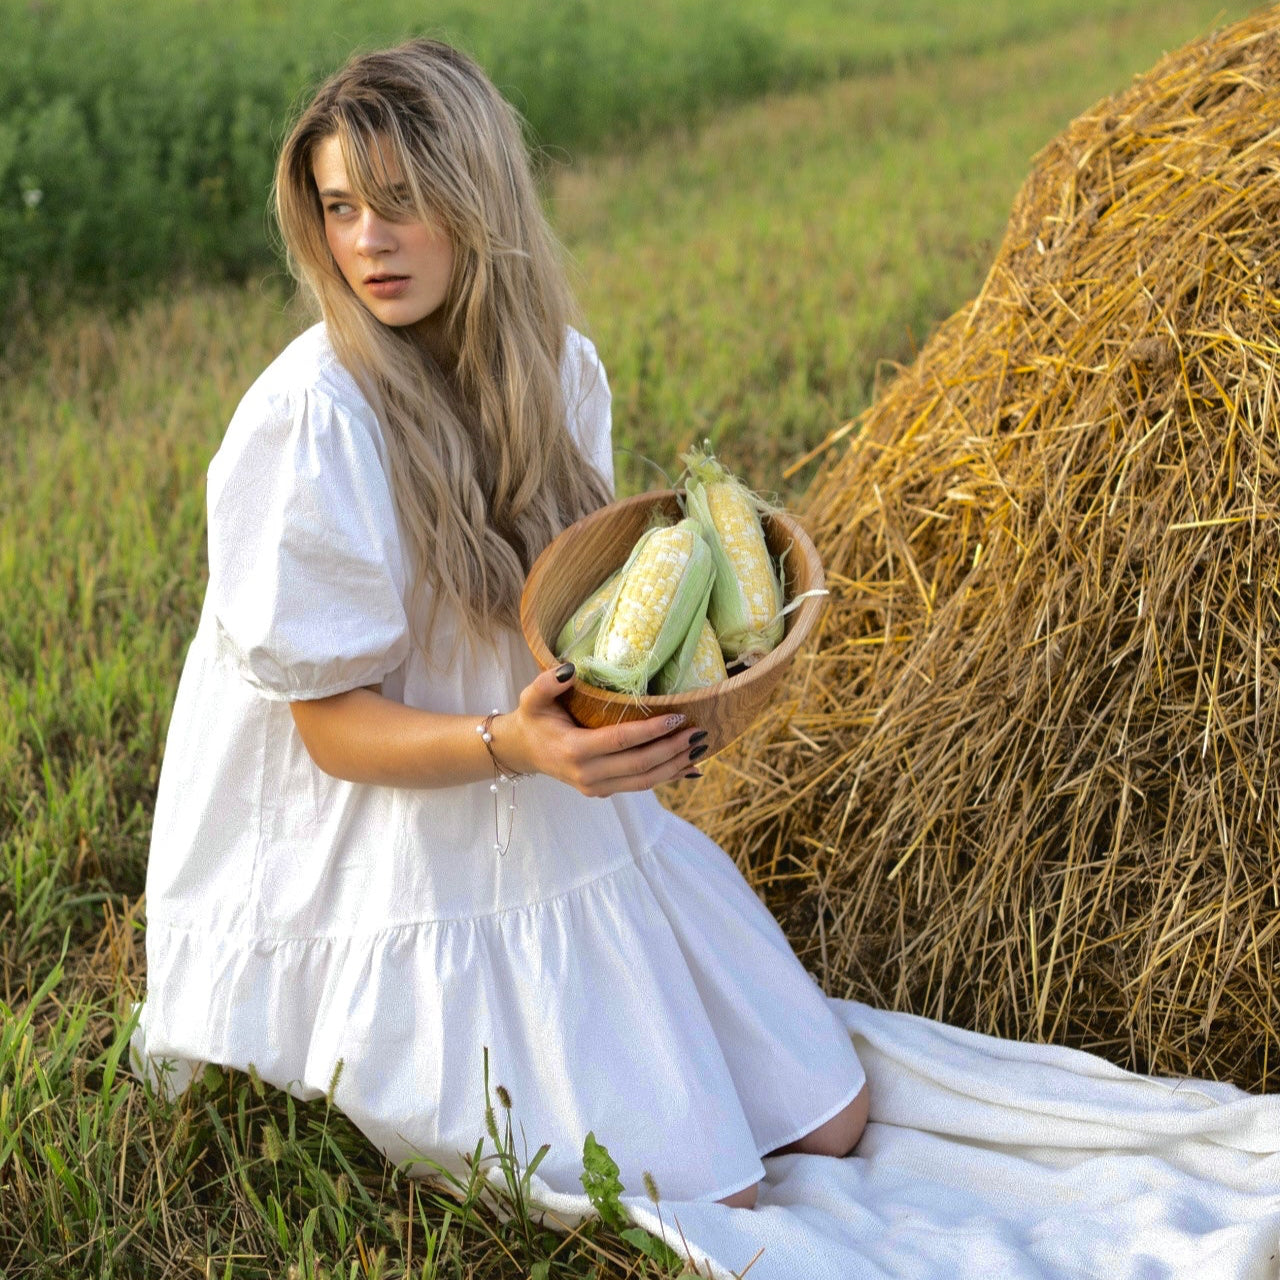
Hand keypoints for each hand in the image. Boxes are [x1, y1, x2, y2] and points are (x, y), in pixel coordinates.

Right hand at [495, 663, 707, 796]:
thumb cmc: (533, 718)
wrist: (523, 752)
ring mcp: (596, 788)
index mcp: (574, 750)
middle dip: (673, 750)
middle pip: (639, 765)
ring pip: (644, 782)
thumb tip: (570, 668)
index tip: (678, 717)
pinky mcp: (603, 792)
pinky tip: (691, 769)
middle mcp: (587, 774)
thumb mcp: (532, 697)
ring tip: (701, 748)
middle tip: (699, 732)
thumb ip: (547, 682)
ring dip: (676, 766)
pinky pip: (640, 787)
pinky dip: (668, 778)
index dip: (651, 731)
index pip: (620, 741)